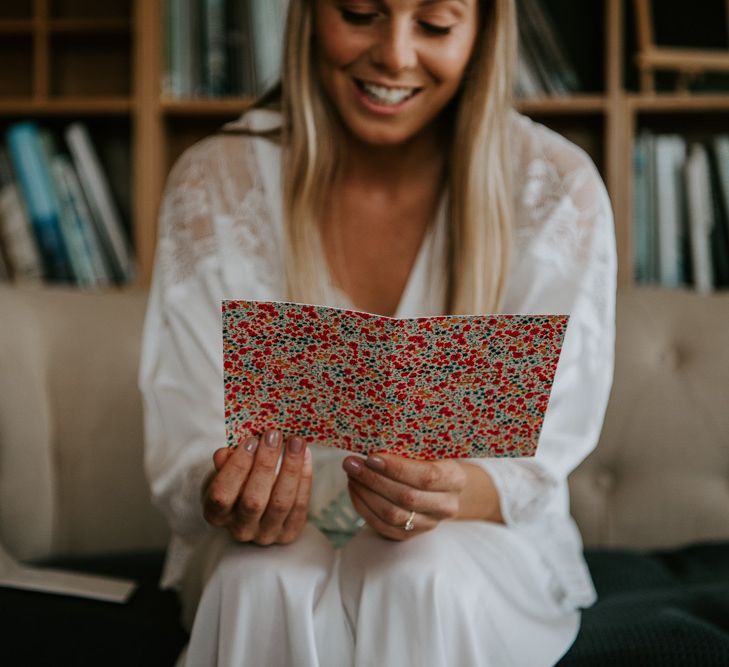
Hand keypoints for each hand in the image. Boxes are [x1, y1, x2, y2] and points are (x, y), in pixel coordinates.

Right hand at [202, 429, 311, 545]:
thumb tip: (225, 453)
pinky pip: (300, 505)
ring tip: (295, 441)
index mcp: (216, 514)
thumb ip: (224, 462)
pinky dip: (304, 478)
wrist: (254, 507)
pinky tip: (305, 455)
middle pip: (253, 501)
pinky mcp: (290, 533)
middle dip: (265, 464)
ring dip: (290, 468)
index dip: (236, 468)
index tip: (250, 441)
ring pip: (281, 503)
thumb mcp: (223, 471)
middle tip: (274, 435)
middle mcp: (240, 529)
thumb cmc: (236, 483)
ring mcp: (266, 534)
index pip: (221, 496)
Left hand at [342, 452, 465, 539]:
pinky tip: (355, 490)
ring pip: (392, 515)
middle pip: (406, 497)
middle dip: (373, 479)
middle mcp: (446, 505)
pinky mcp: (410, 535)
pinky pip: (383, 527)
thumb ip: (410, 448)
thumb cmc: (432, 461)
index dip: (396, 468)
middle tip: (351, 464)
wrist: (443, 488)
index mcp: (454, 479)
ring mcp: (429, 523)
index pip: (426, 476)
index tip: (370, 457)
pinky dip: (364, 508)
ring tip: (352, 475)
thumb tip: (372, 442)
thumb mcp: (430, 450)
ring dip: (366, 494)